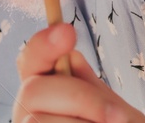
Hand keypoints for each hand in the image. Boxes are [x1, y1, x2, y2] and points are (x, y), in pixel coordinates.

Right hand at [16, 22, 144, 122]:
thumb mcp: (112, 112)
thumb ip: (92, 89)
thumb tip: (71, 57)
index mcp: (46, 89)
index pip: (31, 59)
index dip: (42, 43)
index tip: (67, 32)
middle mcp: (26, 111)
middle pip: (33, 89)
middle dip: (82, 99)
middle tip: (117, 118)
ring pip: (36, 122)